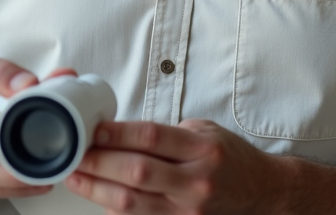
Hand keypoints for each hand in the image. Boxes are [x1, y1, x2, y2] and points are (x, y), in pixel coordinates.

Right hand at [0, 50, 70, 205]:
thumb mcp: (0, 84)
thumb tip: (65, 79)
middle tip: (37, 139)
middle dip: (9, 134)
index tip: (31, 85)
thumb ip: (34, 81)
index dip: (3, 76)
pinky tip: (33, 182)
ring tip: (41, 171)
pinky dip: (13, 189)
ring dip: (15, 173)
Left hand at [65, 118, 288, 214]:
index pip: (152, 137)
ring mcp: (188, 210)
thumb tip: (120, 132)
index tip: (93, 129)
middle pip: (137, 171)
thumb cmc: (230, 158)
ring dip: (97, 189)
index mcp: (203, 149)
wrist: (262, 193)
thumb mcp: (205, 132)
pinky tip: (98, 199)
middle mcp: (196, 181)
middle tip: (73, 153)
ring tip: (75, 177)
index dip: (117, 133)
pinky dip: (115, 210)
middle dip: (98, 162)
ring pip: (132, 203)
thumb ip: (167, 134)